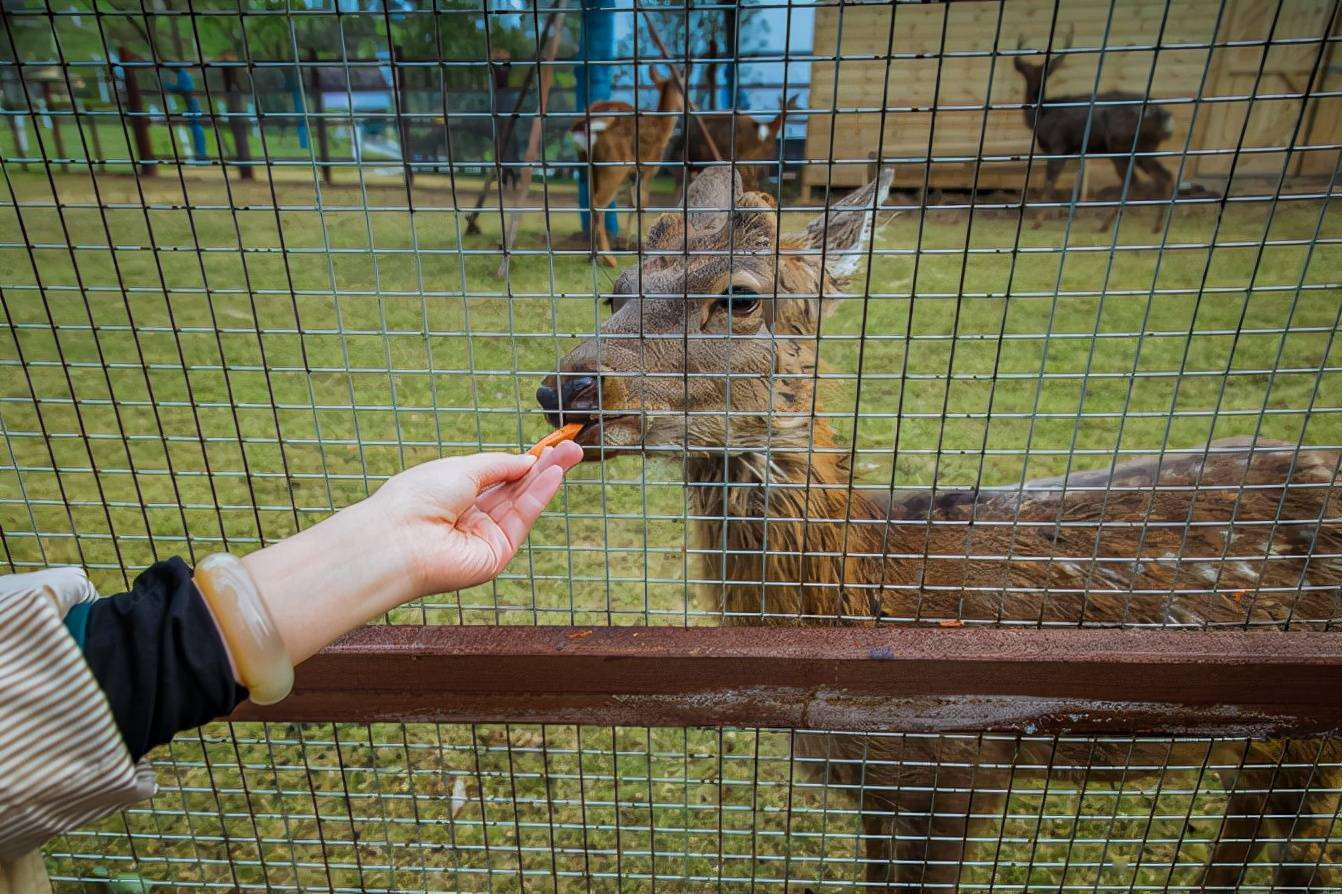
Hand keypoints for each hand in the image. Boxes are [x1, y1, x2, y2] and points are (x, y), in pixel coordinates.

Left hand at [373, 441, 583, 595]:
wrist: (400, 538)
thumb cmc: (418, 498)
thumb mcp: (462, 468)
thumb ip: (499, 465)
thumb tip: (527, 460)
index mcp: (454, 493)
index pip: (497, 476)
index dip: (522, 461)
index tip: (547, 446)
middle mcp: (471, 516)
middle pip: (515, 488)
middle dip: (543, 467)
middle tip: (572, 447)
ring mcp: (485, 536)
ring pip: (523, 502)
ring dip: (548, 478)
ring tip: (573, 454)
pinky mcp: (497, 554)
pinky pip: (522, 520)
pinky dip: (540, 497)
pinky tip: (554, 476)